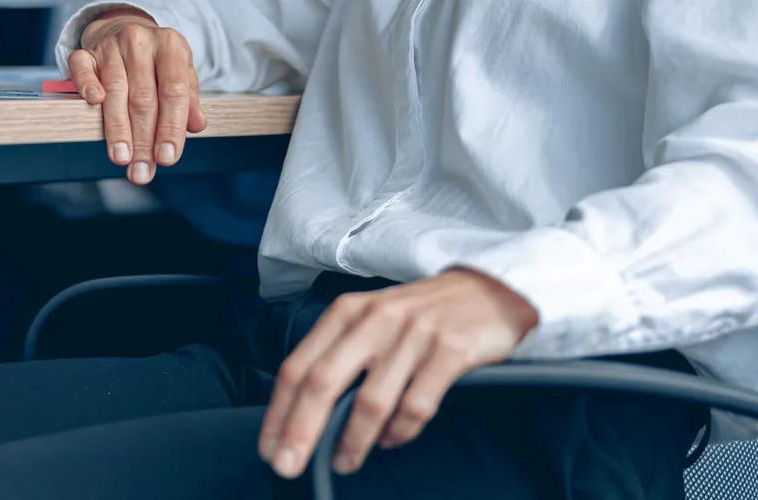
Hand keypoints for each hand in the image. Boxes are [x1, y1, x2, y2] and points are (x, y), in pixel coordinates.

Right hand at [65, 8, 205, 184]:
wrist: (123, 28)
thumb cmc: (155, 60)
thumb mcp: (180, 73)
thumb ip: (189, 100)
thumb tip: (197, 126)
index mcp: (171, 46)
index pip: (174, 91)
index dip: (171, 127)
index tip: (167, 158)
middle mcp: (141, 41)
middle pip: (143, 96)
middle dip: (143, 139)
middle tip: (142, 171)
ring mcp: (111, 44)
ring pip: (115, 89)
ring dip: (117, 128)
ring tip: (121, 157)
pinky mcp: (86, 51)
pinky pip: (82, 67)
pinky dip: (87, 85)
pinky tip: (94, 104)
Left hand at [257, 270, 538, 479]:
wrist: (487, 291)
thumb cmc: (419, 314)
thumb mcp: (371, 320)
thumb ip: (340, 356)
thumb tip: (303, 412)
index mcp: (346, 312)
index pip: (299, 366)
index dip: (279, 412)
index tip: (269, 448)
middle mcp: (375, 319)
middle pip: (324, 382)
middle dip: (301, 431)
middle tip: (288, 466)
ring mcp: (413, 334)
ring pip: (370, 400)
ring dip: (352, 440)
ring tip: (344, 462)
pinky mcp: (450, 350)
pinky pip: (417, 404)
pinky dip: (400, 431)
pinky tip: (391, 441)